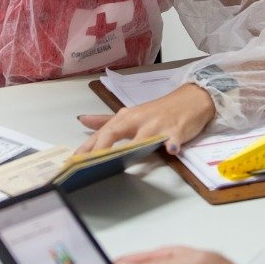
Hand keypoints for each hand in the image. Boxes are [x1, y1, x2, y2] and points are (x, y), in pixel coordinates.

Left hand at [76, 83, 214, 156]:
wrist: (190, 100)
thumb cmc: (158, 111)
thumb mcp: (131, 115)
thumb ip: (106, 121)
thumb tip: (82, 121)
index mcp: (126, 117)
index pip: (102, 132)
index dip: (88, 146)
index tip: (74, 160)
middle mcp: (138, 120)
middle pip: (116, 131)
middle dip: (103, 146)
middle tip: (90, 163)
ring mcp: (157, 125)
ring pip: (144, 136)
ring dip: (134, 147)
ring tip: (120, 159)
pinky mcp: (177, 130)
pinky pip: (174, 138)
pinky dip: (172, 143)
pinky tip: (171, 149)